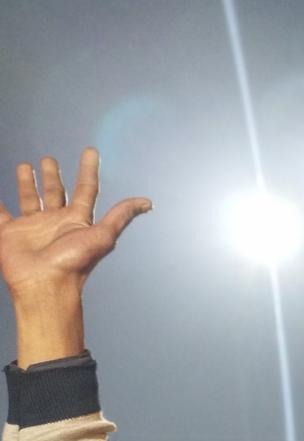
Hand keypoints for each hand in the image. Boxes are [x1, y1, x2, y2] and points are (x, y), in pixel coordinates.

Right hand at [0, 150, 151, 366]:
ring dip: (27, 184)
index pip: (85, 189)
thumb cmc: (75, 263)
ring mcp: (32, 228)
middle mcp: (55, 222)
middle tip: (49, 159)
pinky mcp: (10, 234)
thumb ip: (121, 216)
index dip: (89, 170)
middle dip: (53, 176)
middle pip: (55, 193)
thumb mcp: (103, 236)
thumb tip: (148, 202)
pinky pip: (0, 214)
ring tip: (25, 166)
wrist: (45, 284)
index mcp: (77, 221)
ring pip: (29, 199)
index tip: (91, 151)